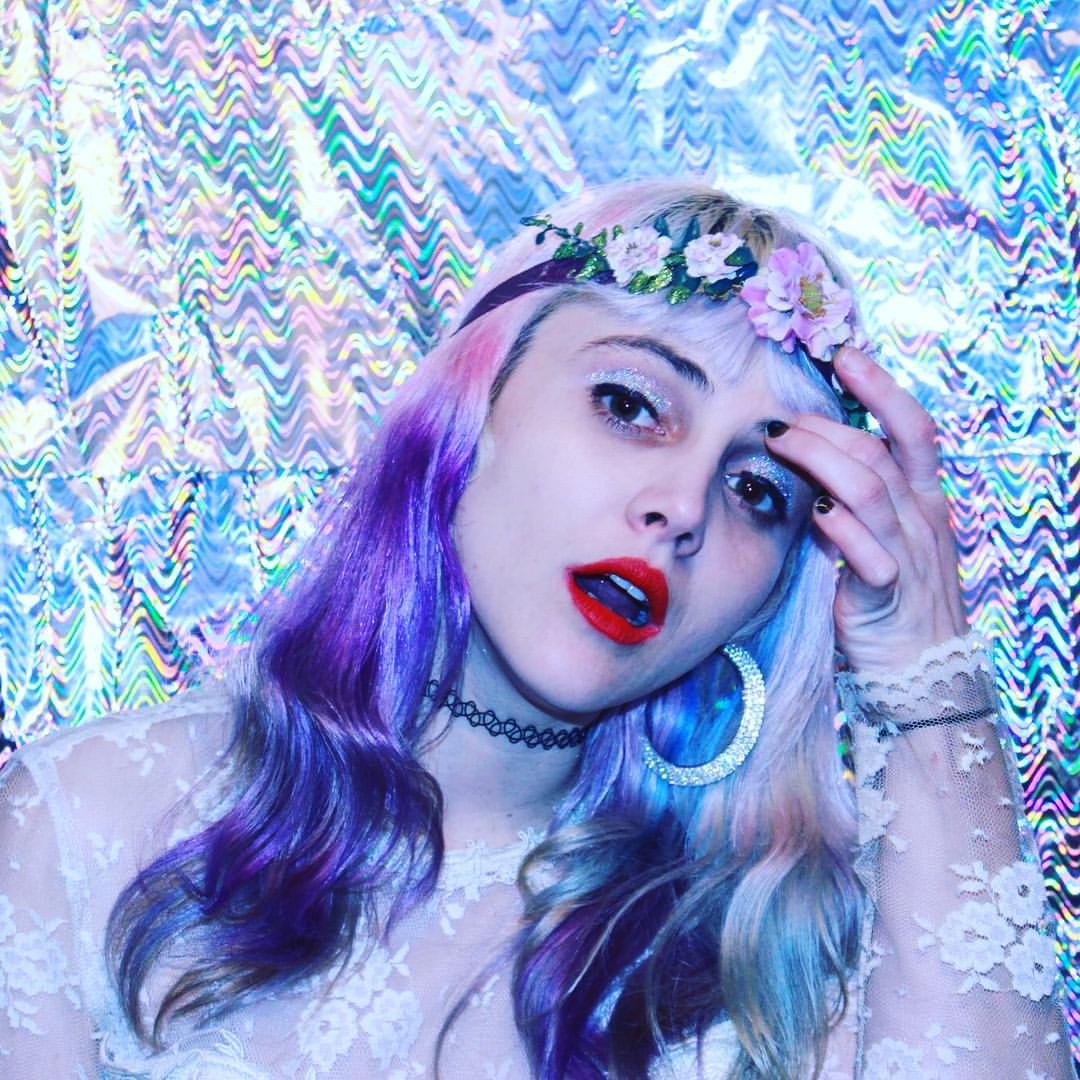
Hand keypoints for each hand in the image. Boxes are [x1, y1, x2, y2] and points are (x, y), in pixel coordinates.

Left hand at [765, 347, 967, 673]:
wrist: (922, 672)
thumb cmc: (894, 597)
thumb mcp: (885, 537)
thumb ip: (856, 498)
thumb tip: (809, 456)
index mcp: (925, 501)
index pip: (913, 431)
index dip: (883, 389)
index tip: (847, 356)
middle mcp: (921, 520)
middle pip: (878, 453)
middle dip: (829, 427)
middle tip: (785, 419)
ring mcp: (908, 555)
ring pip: (869, 490)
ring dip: (822, 461)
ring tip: (783, 446)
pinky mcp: (887, 595)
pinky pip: (868, 555)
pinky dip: (840, 530)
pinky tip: (815, 514)